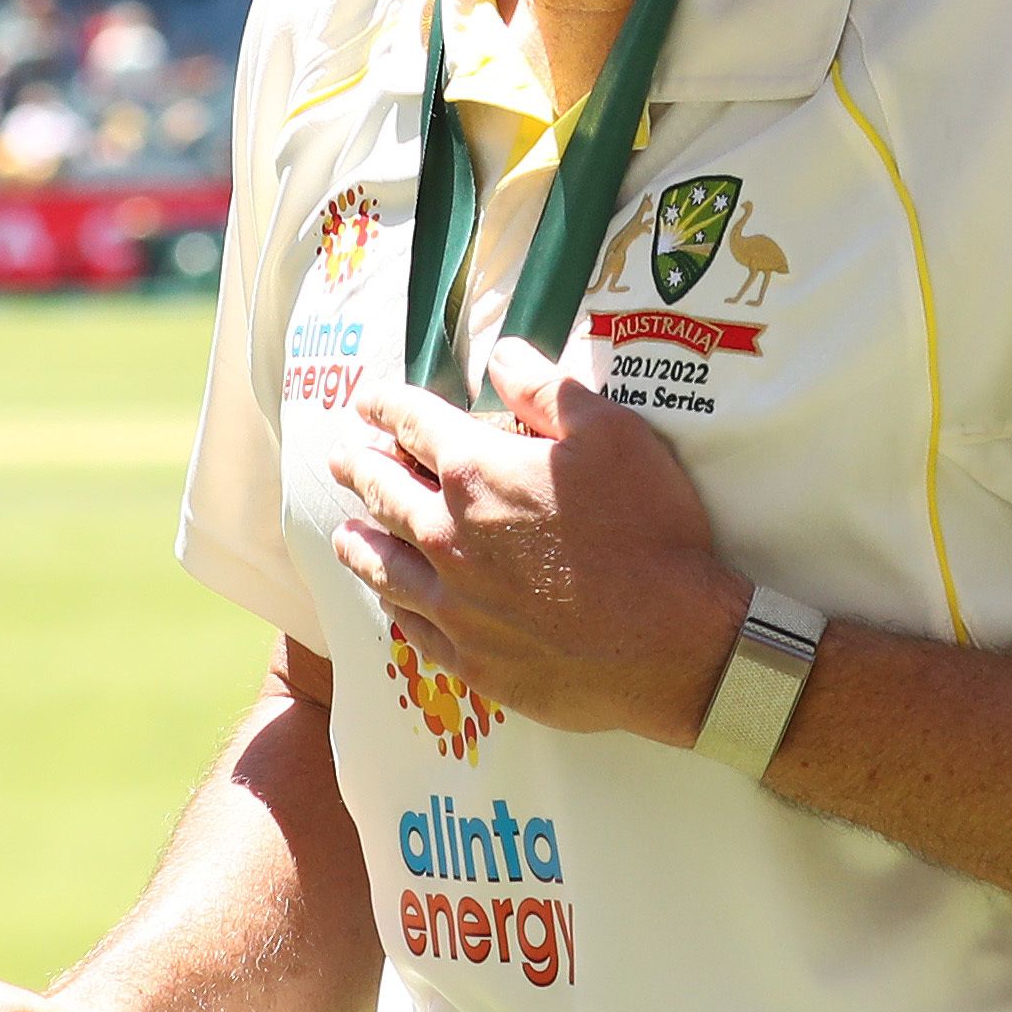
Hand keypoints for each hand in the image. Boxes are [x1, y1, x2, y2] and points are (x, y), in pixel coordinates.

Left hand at [329, 339, 748, 748]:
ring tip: (348, 531)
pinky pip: (412, 626)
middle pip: (384, 492)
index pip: (414, 424)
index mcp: (477, 473)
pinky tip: (394, 602)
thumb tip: (502, 355)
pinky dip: (395, 605)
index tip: (368, 399)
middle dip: (361, 467)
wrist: (667, 642)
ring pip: (383, 565)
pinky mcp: (468, 657)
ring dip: (360, 540)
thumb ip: (548, 389)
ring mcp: (452, 602)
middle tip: (343, 458)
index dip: (387, 405)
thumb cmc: (649, 528)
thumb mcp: (613, 434)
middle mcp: (446, 536)